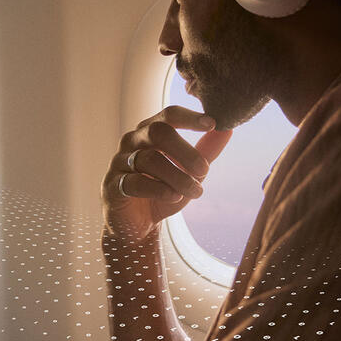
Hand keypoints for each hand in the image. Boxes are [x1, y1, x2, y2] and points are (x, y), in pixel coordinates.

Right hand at [102, 106, 231, 243]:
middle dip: (185, 151)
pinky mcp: (112, 186)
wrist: (138, 224)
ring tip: (196, 191)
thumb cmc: (163, 190)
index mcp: (150, 132)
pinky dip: (158, 189)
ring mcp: (119, 163)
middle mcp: (132, 142)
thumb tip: (228, 130)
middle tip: (205, 170)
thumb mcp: (189, 171)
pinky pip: (134, 182)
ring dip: (178, 176)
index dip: (189, 117)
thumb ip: (206, 150)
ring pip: (149, 159)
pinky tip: (174, 196)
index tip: (213, 123)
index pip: (168, 115)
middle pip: (157, 132)